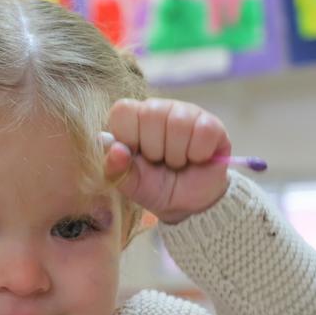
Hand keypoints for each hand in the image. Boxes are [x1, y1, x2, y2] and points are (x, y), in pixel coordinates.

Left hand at [102, 98, 230, 224]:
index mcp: (131, 120)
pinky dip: (199, 153)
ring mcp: (185, 112)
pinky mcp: (211, 123)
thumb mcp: (130, 184)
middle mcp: (156, 110)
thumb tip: (104, 140)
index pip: (123, 110)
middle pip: (150, 114)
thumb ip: (113, 166)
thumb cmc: (155, 187)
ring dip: (177, 154)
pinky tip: (196, 158)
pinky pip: (204, 131)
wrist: (189, 205)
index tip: (136, 155)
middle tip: (160, 161)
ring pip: (178, 123)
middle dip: (155, 149)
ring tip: (178, 162)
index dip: (128, 137)